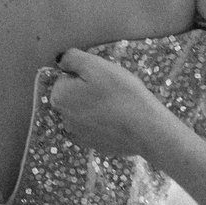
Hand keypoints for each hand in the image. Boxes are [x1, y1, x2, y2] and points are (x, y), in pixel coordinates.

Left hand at [49, 49, 189, 161]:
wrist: (146, 129)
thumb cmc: (121, 93)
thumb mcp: (95, 65)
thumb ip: (72, 58)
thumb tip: (60, 61)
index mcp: (59, 97)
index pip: (68, 77)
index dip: (86, 74)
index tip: (103, 78)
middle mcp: (63, 118)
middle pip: (75, 95)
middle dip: (90, 91)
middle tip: (113, 91)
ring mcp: (78, 135)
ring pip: (86, 112)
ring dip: (97, 107)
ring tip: (118, 105)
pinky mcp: (94, 145)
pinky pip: (96, 128)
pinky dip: (105, 123)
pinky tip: (120, 120)